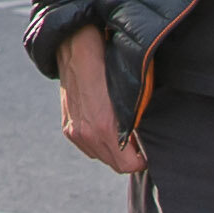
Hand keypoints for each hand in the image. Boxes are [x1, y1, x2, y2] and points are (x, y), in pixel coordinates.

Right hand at [55, 31, 144, 175]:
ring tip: (119, 131)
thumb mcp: (129, 94)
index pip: (129, 165)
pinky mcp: (67, 127)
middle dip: (128, 156)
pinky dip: (97, 142)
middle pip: (115, 165)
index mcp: (106, 127)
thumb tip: (142, 139)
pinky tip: (102, 125)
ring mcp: (75, 131)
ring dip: (112, 150)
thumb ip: (134, 121)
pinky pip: (88, 147)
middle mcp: (88, 134)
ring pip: (101, 157)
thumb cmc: (108, 65)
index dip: (141, 159)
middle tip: (136, 140)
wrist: (76, 47)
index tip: (146, 148)